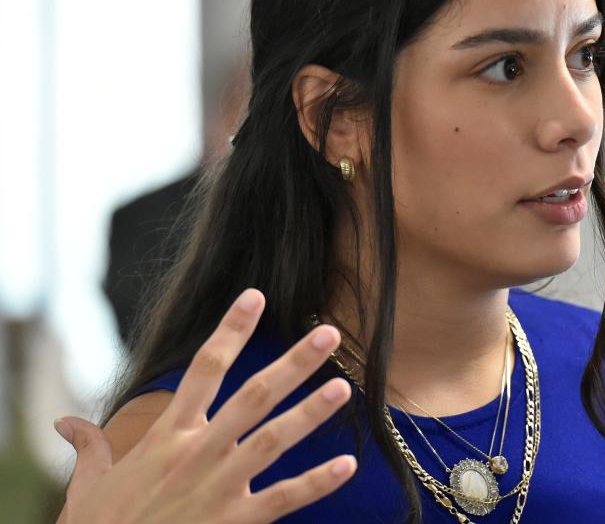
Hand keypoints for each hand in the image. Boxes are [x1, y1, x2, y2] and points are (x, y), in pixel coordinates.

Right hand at [55, 288, 355, 523]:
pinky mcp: (235, 523)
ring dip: (311, 413)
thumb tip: (64, 423)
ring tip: (344, 387)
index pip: (204, 368)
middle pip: (253, 395)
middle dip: (293, 362)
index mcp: (168, 436)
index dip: (231, 329)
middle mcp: (199, 453)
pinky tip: (347, 464)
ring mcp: (220, 487)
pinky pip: (284, 498)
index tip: (256, 296)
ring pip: (274, 440)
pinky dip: (317, 483)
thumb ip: (89, 448)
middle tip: (329, 333)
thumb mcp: (88, 487)